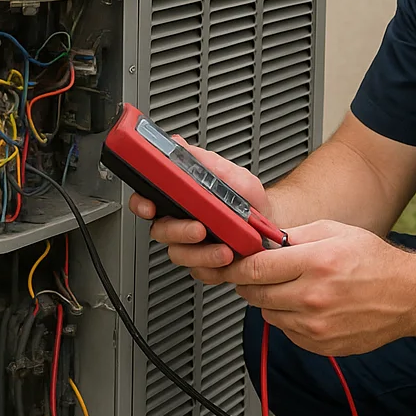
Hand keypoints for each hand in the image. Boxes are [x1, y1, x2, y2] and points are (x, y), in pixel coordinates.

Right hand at [130, 139, 271, 276]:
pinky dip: (215, 267)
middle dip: (179, 231)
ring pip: (180, 255)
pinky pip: (200, 272)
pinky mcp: (206, 266)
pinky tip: (229, 258)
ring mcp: (192, 247)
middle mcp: (181, 223)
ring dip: (202, 253)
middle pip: (161, 231)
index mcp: (180, 200)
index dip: (142, 203)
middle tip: (199, 227)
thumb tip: (178, 144)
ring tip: (224, 248)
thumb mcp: (230, 174)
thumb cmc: (249, 201)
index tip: (149, 205)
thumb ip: (203, 161)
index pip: (148, 200)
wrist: (273, 226)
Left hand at [198, 220, 415, 356]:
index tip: (232, 262)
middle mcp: (314, 297)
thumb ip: (296, 235)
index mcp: (317, 263)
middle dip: (247, 283)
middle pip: (255, 293)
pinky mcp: (321, 345)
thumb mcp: (336, 232)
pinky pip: (286, 332)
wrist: (407, 296)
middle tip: (255, 274)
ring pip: (268, 314)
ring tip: (290, 288)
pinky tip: (307, 306)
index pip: (256, 268)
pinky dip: (288, 319)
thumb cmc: (375, 262)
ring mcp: (316, 326)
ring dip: (269, 301)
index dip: (237, 265)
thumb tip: (263, 239)